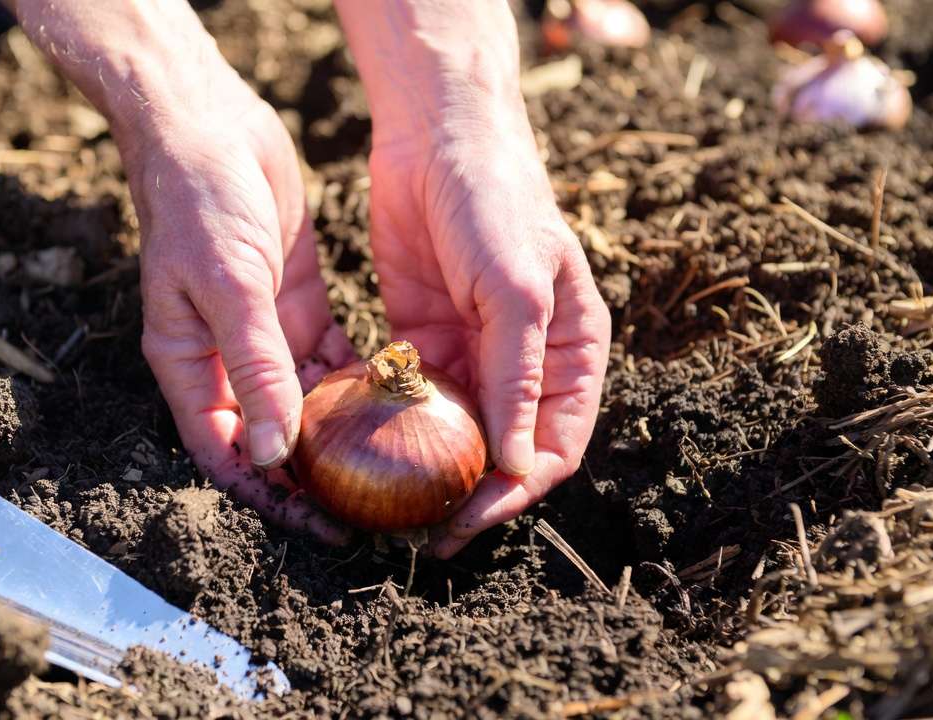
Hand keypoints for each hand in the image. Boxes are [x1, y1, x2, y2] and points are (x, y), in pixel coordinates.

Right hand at [15, 0, 353, 542]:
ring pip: (303, 402)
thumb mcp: (228, 284)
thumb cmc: (198, 201)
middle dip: (312, 476)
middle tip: (369, 506)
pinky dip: (354, 383)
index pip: (227, 452)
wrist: (207, 125)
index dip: (267, 496)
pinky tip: (397, 401)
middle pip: (268, 436)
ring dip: (340, 435)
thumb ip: (255, 365)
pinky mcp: (293, 303)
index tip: (319, 525)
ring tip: (392, 466)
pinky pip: (326, 358)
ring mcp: (260, 332)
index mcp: (190, 363)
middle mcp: (224, 358)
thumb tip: (274, 451)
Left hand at [336, 1, 611, 557]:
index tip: (471, 519)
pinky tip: (362, 452)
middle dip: (467, 492)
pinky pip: (408, 398)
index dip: (518, 492)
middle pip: (503, 449)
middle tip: (423, 532)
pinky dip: (390, 427)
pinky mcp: (420, 337)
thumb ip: (517, 377)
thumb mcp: (516, 290)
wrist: (435, 136)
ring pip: (452, 431)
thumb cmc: (497, 203)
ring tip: (388, 505)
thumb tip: (520, 467)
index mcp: (570, 351)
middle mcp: (524, 360)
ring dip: (425, 468)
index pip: (557, 445)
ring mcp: (470, 351)